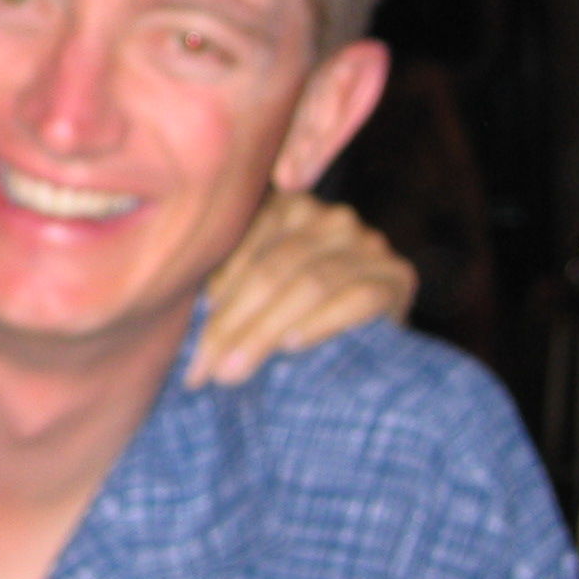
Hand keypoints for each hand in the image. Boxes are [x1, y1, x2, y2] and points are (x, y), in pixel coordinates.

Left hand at [188, 190, 416, 386]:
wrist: (369, 347)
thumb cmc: (294, 319)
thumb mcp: (259, 296)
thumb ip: (228, 290)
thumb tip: (179, 318)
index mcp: (290, 207)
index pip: (244, 245)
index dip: (215, 295)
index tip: (189, 340)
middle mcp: (332, 217)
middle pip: (273, 268)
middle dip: (233, 324)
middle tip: (203, 370)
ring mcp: (369, 244)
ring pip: (309, 284)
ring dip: (265, 331)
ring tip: (232, 371)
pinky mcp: (398, 277)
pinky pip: (357, 298)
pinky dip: (322, 322)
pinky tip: (293, 346)